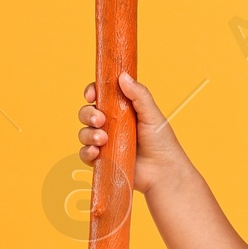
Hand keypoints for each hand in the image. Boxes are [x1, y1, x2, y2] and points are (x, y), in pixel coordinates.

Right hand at [77, 72, 191, 195]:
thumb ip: (139, 95)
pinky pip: (85, 154)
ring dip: (88, 134)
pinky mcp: (102, 160)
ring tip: (102, 139)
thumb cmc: (161, 142)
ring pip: (84, 133)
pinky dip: (86, 152)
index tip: (91, 95)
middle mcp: (110, 125)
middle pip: (87, 113)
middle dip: (88, 114)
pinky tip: (96, 151)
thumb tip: (122, 76)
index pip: (100, 96)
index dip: (92, 92)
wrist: (163, 171)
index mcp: (120, 109)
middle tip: (100, 120)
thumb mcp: (151, 114)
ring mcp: (105, 143)